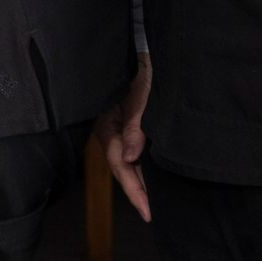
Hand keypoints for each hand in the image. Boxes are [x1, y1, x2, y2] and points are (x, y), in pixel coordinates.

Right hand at [92, 52, 151, 220]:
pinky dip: (143, 166)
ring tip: (154, 202)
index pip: (118, 163)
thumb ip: (135, 125)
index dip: (133, 188)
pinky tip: (152, 177)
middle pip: (122, 166)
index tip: (147, 210)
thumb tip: (129, 157)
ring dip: (141, 179)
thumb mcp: (141, 94)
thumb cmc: (140, 68)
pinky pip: (134, 150)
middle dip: (137, 189)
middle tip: (152, 214)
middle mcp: (111, 129)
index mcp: (107, 124)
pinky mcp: (129, 124)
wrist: (144, 47)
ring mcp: (119, 127)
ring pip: (129, 160)